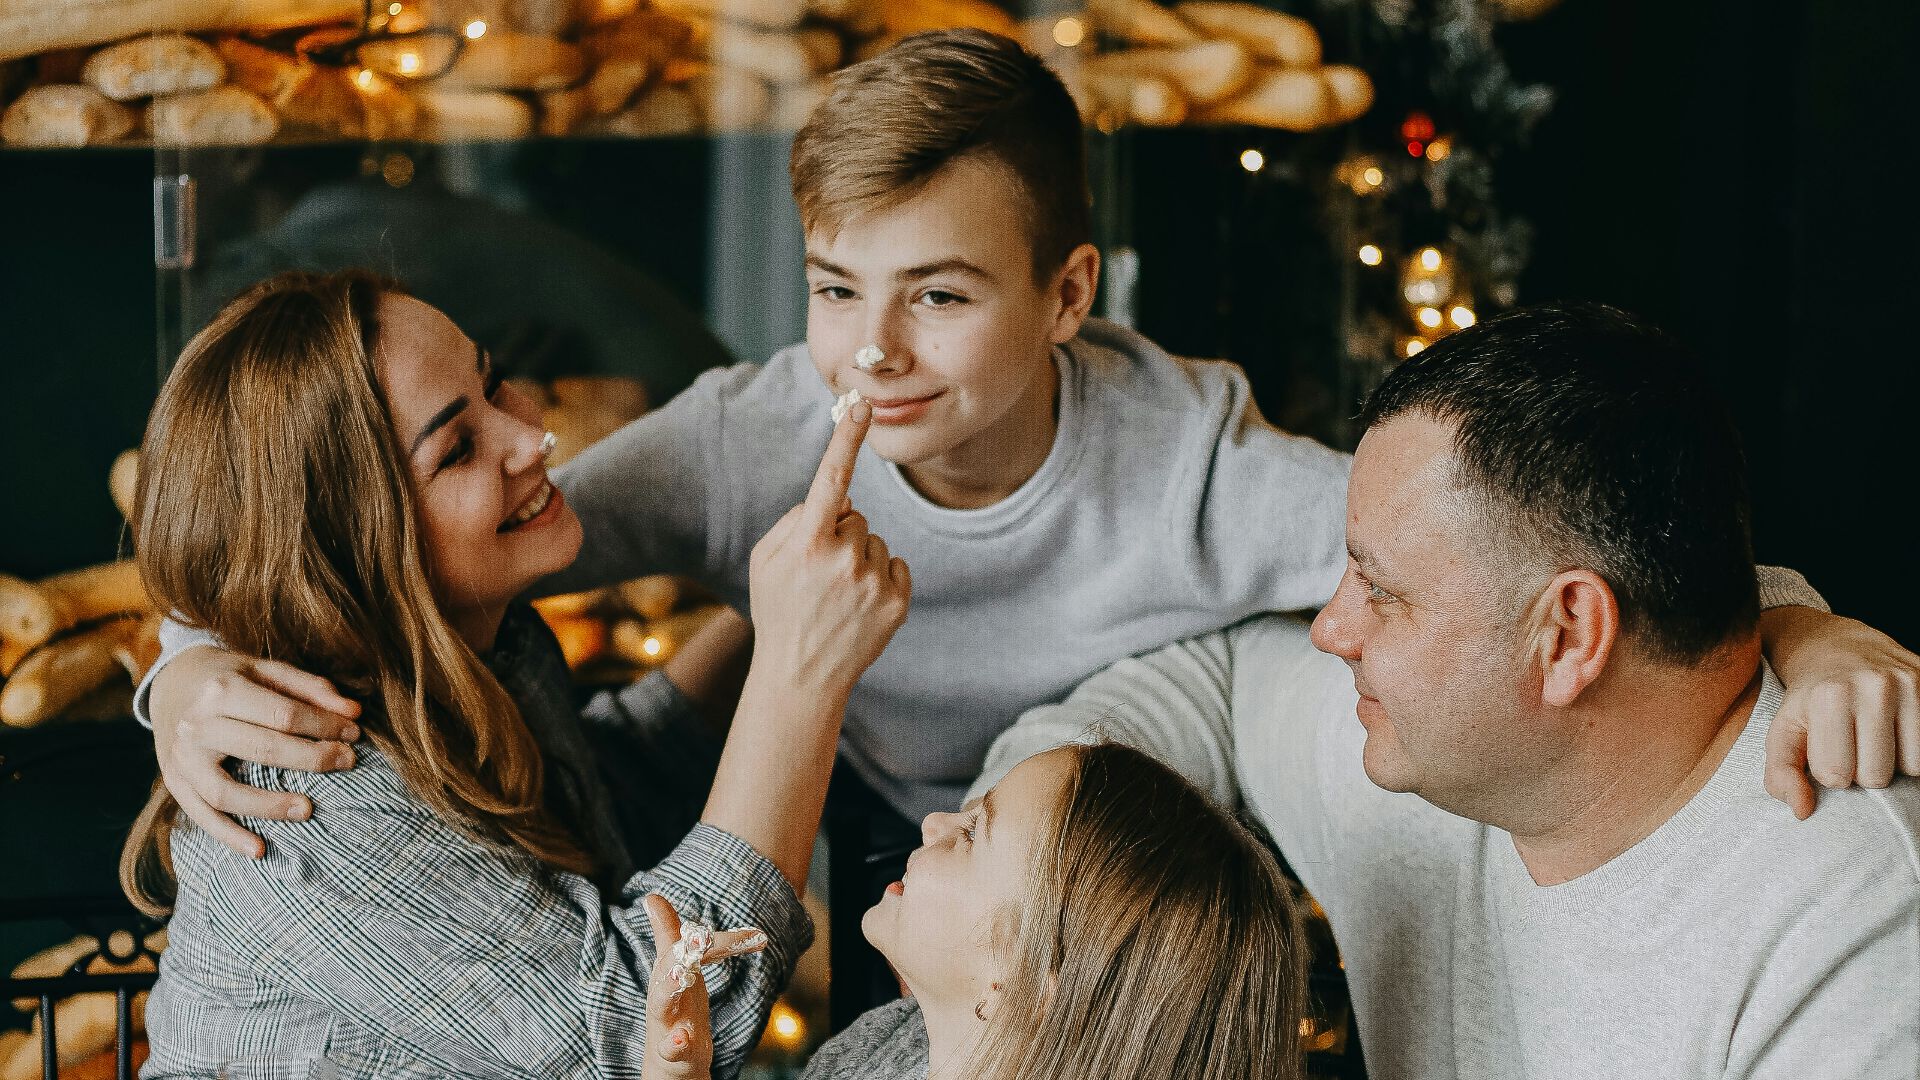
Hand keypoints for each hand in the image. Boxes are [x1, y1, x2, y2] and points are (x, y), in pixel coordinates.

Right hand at [150, 644, 362, 856]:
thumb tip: (355, 711)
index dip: (325, 725)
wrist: (172, 685)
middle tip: (348, 762)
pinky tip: (260, 850)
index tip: (354, 734)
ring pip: (226, 792)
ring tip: (309, 809)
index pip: (284, 714)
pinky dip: (229, 836)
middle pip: (262, 749)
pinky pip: (202, 816)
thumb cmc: (231, 678)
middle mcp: (196, 724)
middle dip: (312, 759)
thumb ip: (312, 688)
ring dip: (270, 806)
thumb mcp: (268, 671)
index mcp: (222, 689)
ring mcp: (182, 757)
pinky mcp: (174, 782)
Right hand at [640, 894, 767, 1079]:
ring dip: (670, 987)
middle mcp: (663, 996)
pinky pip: (671, 1049)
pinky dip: (675, 1044)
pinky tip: (682, 1040)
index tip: (734, 928)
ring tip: (681, 973)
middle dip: (681, 951)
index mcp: (667, 975)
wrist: (669, 1063)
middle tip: (700, 934)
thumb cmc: (676, 1011)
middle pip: (667, 969)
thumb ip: (667, 936)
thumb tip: (652, 897)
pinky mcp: (673, 1053)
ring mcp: (667, 1024)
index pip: (683, 948)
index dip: (711, 937)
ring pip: (662, 1004)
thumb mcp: (675, 972)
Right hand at [746, 400, 910, 697]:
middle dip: (839, 534)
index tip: (860, 405)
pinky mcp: (897, 602)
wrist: (801, 677)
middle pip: (855, 515)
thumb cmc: (778, 609)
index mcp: (807, 542)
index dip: (845, 439)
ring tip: (836, 596)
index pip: (831, 478)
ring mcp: (873, 582)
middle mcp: (844, 558)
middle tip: (817, 576)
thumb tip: (840, 496)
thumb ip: (797, 518)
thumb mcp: (765, 560)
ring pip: (875, 541)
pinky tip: (859, 606)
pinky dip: (881, 578)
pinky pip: (895, 565)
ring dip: (859, 558)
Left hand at [1761, 608, 1919, 819]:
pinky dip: (1915, 750)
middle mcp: (1874, 686)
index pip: (1836, 775)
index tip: (1826, 751)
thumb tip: (1802, 812)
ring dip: (1894, 763)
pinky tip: (1897, 733)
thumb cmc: (1810, 699)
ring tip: (1875, 739)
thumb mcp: (1784, 731)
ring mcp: (1910, 683)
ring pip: (1913, 766)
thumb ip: (1781, 774)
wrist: (1838, 648)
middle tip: (1853, 745)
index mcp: (1830, 696)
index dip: (1829, 771)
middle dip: (1862, 771)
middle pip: (1877, 776)